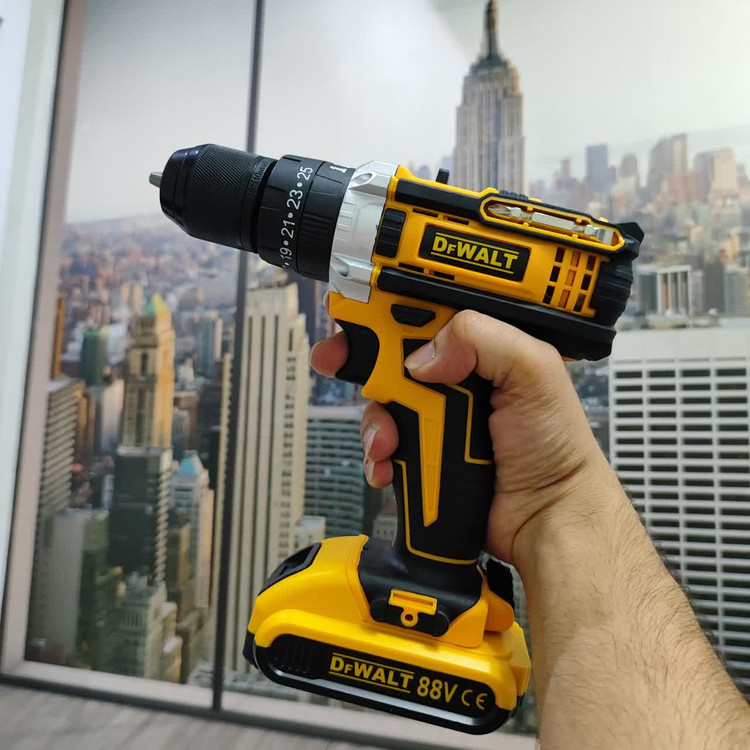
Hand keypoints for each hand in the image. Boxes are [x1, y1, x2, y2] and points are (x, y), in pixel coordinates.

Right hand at [310, 309, 608, 564]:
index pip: (429, 312)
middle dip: (362, 357)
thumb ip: (484, 340)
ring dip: (375, 419)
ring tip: (390, 440)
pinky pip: (382, 445)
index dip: (390, 306)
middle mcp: (455, 377)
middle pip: (392, 352)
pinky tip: (388, 464)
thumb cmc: (555, 446)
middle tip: (337, 360)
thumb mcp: (534, 373)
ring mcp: (435, 417)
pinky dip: (377, 454)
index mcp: (481, 347)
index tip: (358, 309)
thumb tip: (422, 355)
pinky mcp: (422, 453)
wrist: (546, 516)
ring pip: (381, 402)